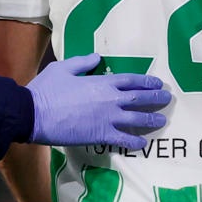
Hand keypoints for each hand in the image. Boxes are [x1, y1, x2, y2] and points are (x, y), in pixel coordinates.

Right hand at [26, 54, 170, 150]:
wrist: (35, 114)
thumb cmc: (47, 90)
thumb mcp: (63, 68)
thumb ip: (83, 62)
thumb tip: (98, 58)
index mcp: (102, 82)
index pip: (131, 80)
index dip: (146, 81)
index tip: (157, 83)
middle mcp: (110, 100)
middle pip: (139, 98)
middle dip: (155, 98)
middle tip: (167, 99)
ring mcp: (108, 119)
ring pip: (137, 119)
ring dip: (151, 119)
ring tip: (162, 120)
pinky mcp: (101, 136)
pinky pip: (124, 139)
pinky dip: (135, 142)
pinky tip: (143, 143)